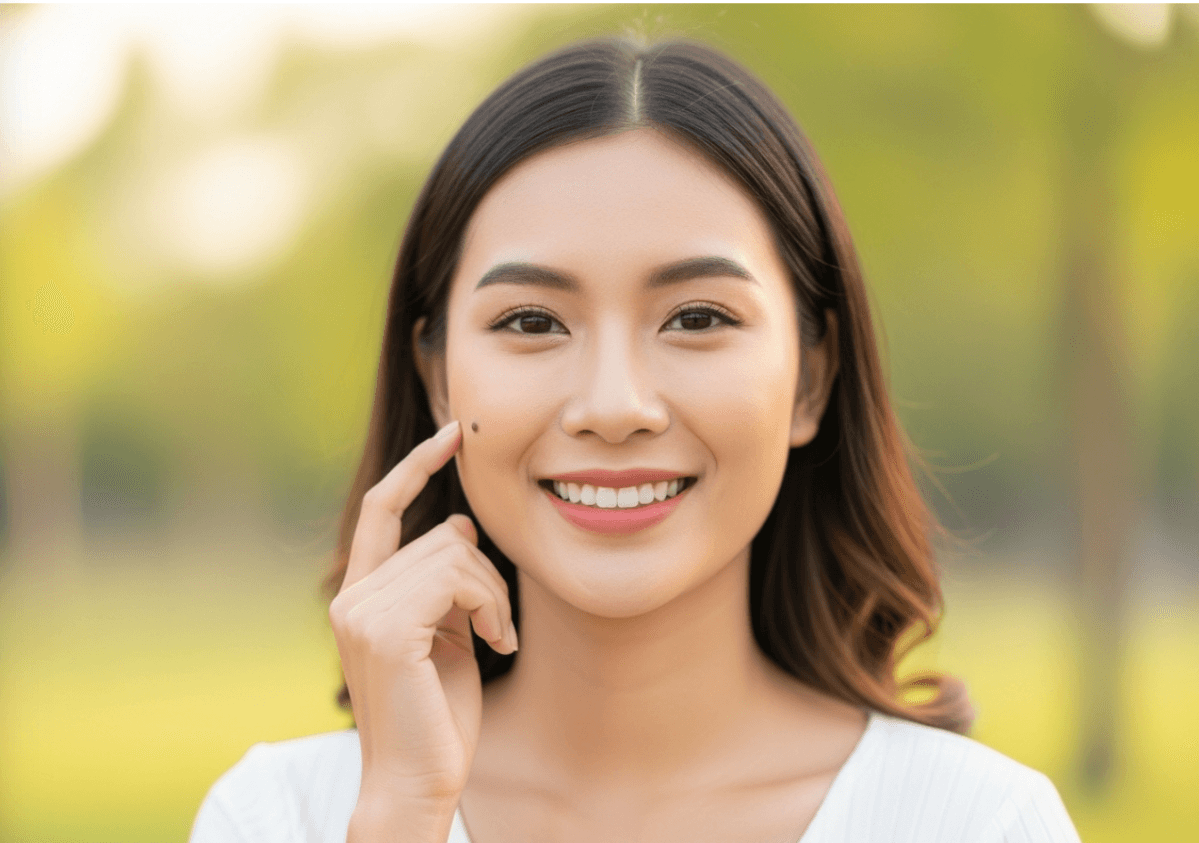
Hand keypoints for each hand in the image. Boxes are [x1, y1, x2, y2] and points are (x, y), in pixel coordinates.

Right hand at [329, 420, 517, 811]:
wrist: (418, 781)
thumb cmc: (438, 716)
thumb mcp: (448, 634)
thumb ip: (445, 582)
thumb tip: (459, 525)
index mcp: (361, 595)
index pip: (382, 508)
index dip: (414, 467)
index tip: (450, 435)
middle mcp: (352, 597)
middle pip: (441, 536)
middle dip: (487, 575)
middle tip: (499, 625)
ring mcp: (362, 611)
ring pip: (454, 553)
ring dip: (493, 595)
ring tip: (497, 639)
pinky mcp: (386, 628)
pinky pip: (457, 579)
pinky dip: (491, 606)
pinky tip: (495, 645)